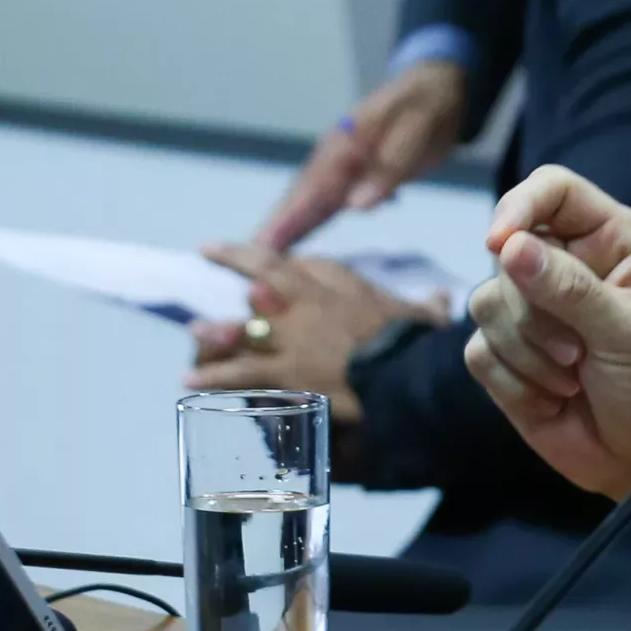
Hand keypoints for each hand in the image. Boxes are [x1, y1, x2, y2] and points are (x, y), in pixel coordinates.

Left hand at [186, 247, 449, 421]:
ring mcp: (292, 334)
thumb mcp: (423, 317)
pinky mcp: (282, 369)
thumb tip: (441, 298)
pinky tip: (189, 379)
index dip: (289, 261)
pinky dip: (214, 375)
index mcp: (345, 286)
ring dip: (219, 326)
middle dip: (239, 259)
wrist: (406, 372)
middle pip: (268, 271)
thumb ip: (427, 307)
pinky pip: (239, 371)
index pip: (312, 265)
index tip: (271, 259)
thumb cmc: (416, 343)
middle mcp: (311, 300)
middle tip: (211, 251)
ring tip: (196, 328)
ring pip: (245, 322)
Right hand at [256, 61, 467, 249]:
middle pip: (299, 198)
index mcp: (346, 144)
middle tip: (245, 263)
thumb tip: (356, 205)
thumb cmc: (426, 106)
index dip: (286, 220)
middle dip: (273, 230)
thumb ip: (389, 167)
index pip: (310, 189)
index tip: (260, 247)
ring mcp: (341, 166)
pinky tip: (297, 244)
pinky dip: (307, 223)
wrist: (436, 87)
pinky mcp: (353, 176)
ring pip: (308, 203)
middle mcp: (335, 157)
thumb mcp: (416, 130)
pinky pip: (325, 203)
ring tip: (260, 262)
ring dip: (286, 230)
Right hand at [462, 166, 630, 538]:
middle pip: (508, 255)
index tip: (500, 243)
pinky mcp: (507, 356)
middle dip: (535, 314)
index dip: (520, 206)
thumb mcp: (630, 333)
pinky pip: (478, 352)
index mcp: (609, 240)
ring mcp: (532, 311)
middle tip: (579, 354)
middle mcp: (566, 264)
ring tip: (573, 379)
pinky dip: (513, 382)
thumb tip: (510, 246)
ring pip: (485, 303)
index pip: (552, 190)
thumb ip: (571, 289)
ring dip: (527, 352)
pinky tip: (553, 401)